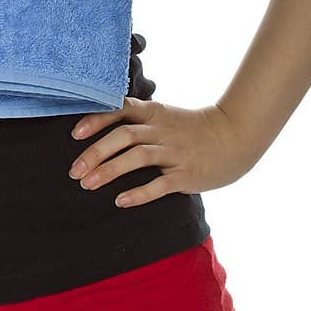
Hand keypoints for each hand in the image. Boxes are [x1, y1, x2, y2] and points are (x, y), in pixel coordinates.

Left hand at [67, 97, 256, 207]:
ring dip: (109, 171)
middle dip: (95, 153)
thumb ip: (139, 120)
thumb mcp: (165, 116)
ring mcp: (175, 152)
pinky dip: (139, 193)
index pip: (120, 110)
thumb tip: (102, 130)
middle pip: (123, 136)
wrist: (235, 136)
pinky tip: (120, 201)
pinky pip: (160, 184)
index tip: (74, 134)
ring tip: (87, 185)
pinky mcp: (187, 174)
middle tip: (74, 171)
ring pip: (137, 157)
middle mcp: (162, 130)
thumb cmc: (193, 129)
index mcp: (154, 114)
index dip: (95, 120)